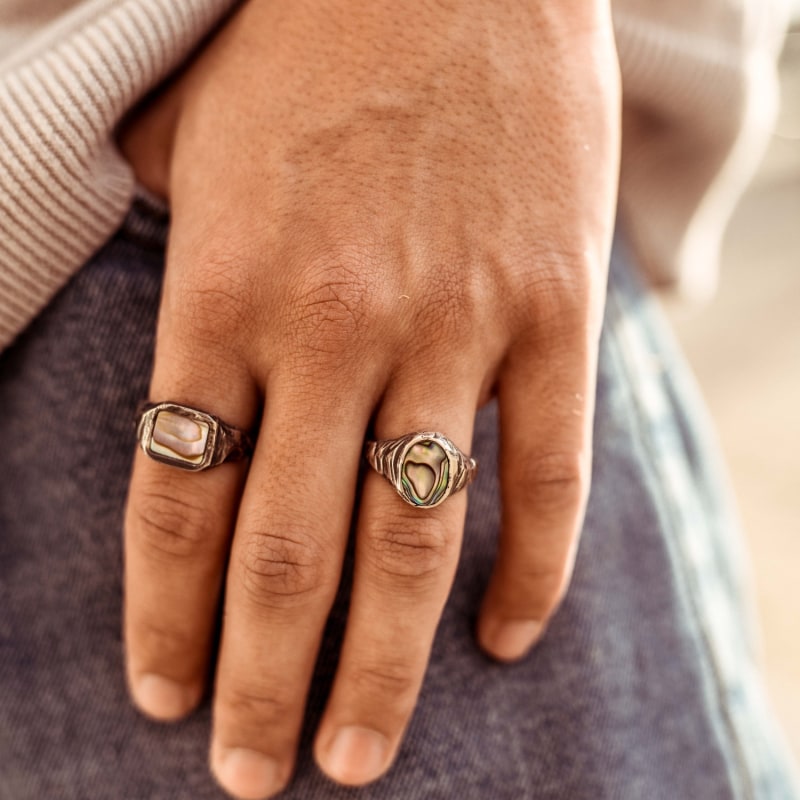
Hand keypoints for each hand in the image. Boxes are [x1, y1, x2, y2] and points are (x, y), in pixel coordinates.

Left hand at [120, 1, 619, 796]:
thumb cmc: (310, 39)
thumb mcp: (198, 138)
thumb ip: (174, 260)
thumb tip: (170, 357)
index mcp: (227, 288)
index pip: (180, 497)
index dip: (167, 616)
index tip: (168, 699)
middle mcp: (336, 328)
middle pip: (290, 552)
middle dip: (264, 682)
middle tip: (254, 777)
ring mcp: (454, 326)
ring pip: (411, 539)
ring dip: (382, 664)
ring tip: (360, 755)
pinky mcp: (548, 312)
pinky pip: (546, 477)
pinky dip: (529, 572)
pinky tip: (501, 639)